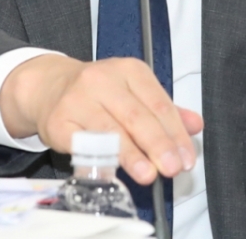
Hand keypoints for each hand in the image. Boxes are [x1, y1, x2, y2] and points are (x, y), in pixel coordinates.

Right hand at [0, 54, 202, 184]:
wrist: (50, 86)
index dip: (175, 133)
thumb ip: (166, 110)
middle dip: (157, 144)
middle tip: (171, 167)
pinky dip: (97, 159)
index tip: (185, 157)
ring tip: (148, 174)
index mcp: (130, 70)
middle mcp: (103, 80)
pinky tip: (111, 172)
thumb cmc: (99, 93)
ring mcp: (78, 99)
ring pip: (109, 130)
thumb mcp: (135, 92)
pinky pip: (81, 144)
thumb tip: (195, 125)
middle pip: (136, 115)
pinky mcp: (58, 121)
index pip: (158, 103)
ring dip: (131, 155)